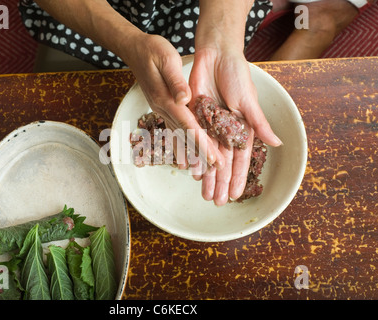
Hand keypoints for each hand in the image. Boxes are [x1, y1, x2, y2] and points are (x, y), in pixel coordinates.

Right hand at [123, 34, 224, 169]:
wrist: (134, 50)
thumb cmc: (152, 51)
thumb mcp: (166, 58)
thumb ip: (176, 80)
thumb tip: (185, 99)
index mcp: (166, 98)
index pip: (188, 125)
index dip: (202, 143)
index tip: (214, 157)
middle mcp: (162, 108)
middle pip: (185, 135)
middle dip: (201, 153)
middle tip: (216, 168)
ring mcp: (161, 109)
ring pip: (179, 135)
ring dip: (192, 151)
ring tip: (204, 167)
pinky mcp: (162, 107)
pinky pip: (174, 129)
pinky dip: (182, 142)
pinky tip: (187, 152)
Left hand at [188, 48, 281, 204]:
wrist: (215, 55)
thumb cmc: (236, 75)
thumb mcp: (249, 101)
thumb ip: (259, 124)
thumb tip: (277, 143)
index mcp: (242, 129)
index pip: (240, 159)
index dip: (238, 178)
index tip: (236, 196)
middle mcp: (226, 132)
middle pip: (223, 163)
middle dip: (221, 183)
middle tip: (217, 203)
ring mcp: (210, 127)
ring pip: (208, 157)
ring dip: (207, 176)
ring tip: (205, 195)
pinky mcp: (196, 120)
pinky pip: (194, 143)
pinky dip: (193, 157)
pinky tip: (192, 172)